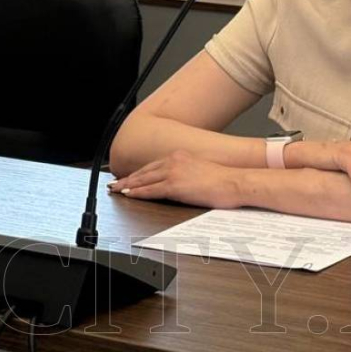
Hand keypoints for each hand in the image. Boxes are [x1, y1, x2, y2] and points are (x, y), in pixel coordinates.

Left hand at [107, 150, 244, 209]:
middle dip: (128, 178)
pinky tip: (129, 194)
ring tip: (117, 189)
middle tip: (115, 183)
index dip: (138, 173)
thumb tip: (179, 183)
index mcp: (180, 156)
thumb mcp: (201, 171)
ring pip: (144, 179)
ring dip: (128, 185)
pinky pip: (151, 190)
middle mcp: (174, 160)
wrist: (235, 182)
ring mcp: (173, 172)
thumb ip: (186, 174)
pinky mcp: (175, 185)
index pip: (153, 165)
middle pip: (144, 171)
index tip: (128, 177)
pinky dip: (138, 192)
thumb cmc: (225, 180)